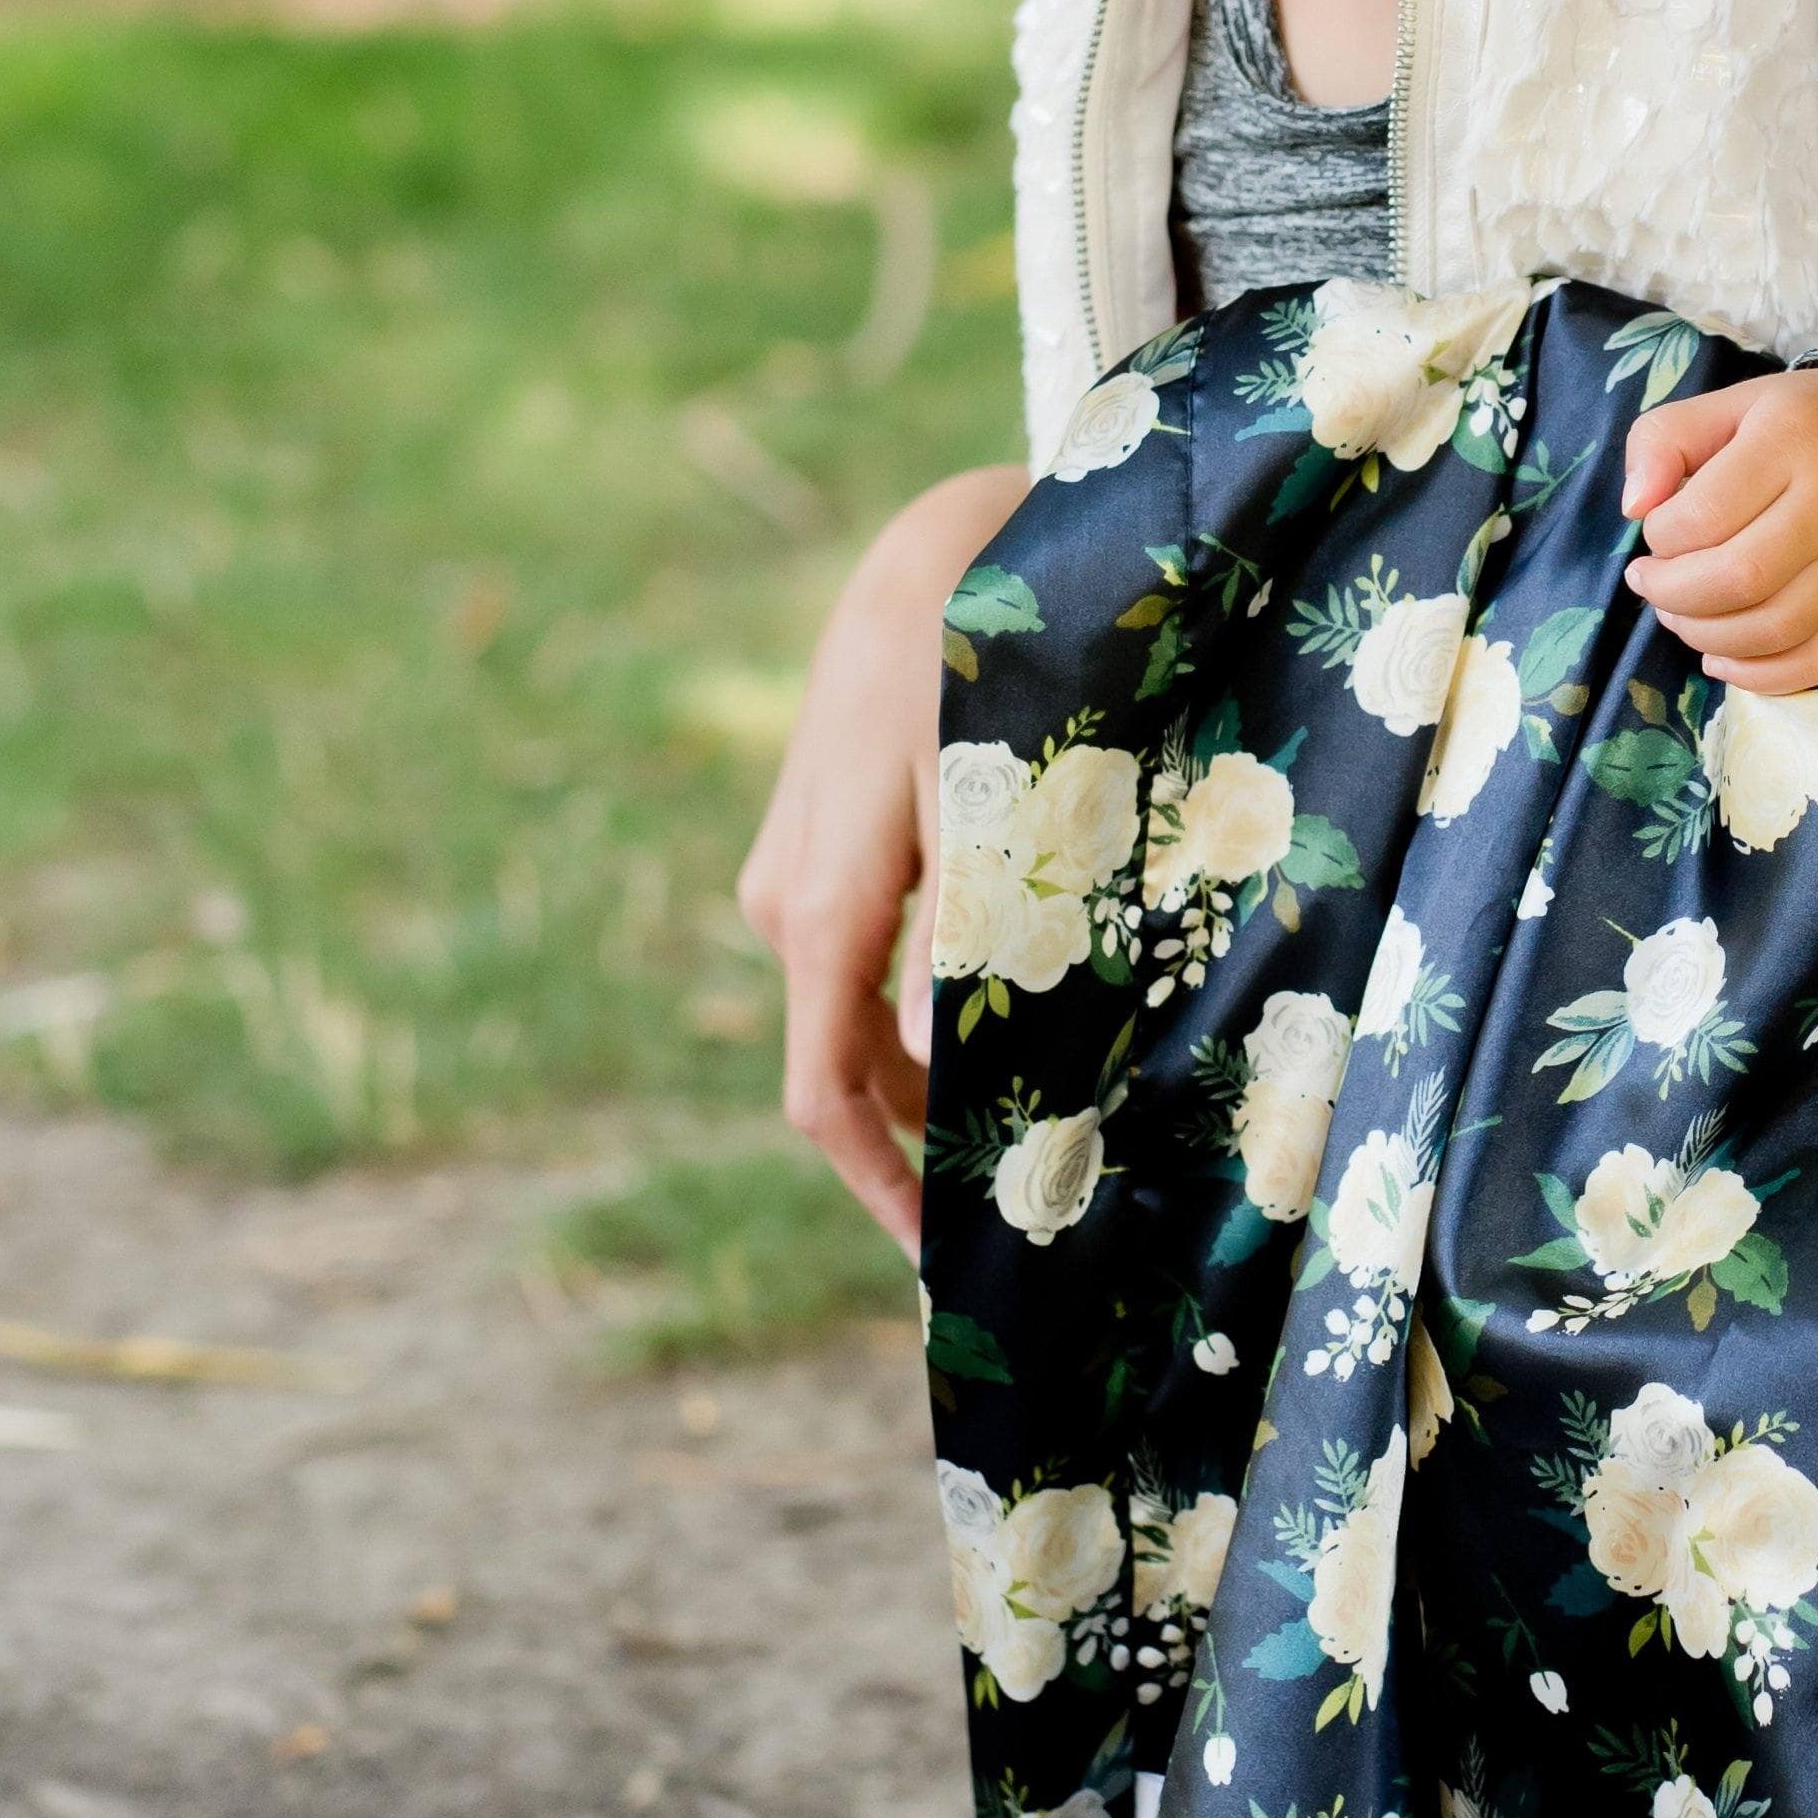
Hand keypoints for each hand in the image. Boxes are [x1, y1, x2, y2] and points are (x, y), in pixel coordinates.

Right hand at [736, 463, 1026, 1251]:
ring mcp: (791, 871)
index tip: (945, 1259)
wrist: (933, 558)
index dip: (883, 1192)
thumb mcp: (993, 819)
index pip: (827, 1100)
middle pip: (846, 1066)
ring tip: (1032, 1116)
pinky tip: (1000, 1010)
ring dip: (928, 1068)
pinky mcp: (818, 839)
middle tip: (1025, 1193)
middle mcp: (785, 904)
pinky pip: (862, 954)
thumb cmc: (978, 681)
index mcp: (821, 914)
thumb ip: (969, 948)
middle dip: (923, 1139)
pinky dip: (918, 1000)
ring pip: (857, 1010)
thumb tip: (941, 1072)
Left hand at [1621, 367, 1817, 691]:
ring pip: (1774, 629)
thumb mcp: (1727, 403)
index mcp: (1791, 443)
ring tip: (1679, 614)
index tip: (1656, 530)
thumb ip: (1662, 441)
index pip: (1705, 515)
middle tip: (1650, 582)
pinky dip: (1760, 676)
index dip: (1660, 537)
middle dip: (1673, 594)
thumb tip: (1634, 507)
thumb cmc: (1802, 421)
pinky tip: (1721, 657)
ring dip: (1706, 636)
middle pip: (1739, 579)